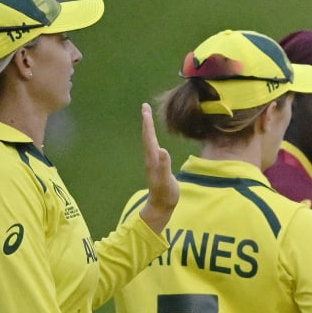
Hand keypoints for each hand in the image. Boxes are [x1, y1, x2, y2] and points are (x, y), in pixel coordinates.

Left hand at [137, 104, 178, 234]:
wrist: (161, 206)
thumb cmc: (165, 195)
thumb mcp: (166, 181)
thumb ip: (164, 165)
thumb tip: (162, 149)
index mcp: (153, 159)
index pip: (149, 137)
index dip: (147, 123)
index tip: (145, 109)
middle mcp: (151, 158)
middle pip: (147, 136)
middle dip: (146, 121)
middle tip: (145, 106)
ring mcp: (153, 162)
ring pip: (149, 141)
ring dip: (148, 128)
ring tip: (148, 117)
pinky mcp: (157, 166)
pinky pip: (153, 147)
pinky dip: (152, 138)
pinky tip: (154, 139)